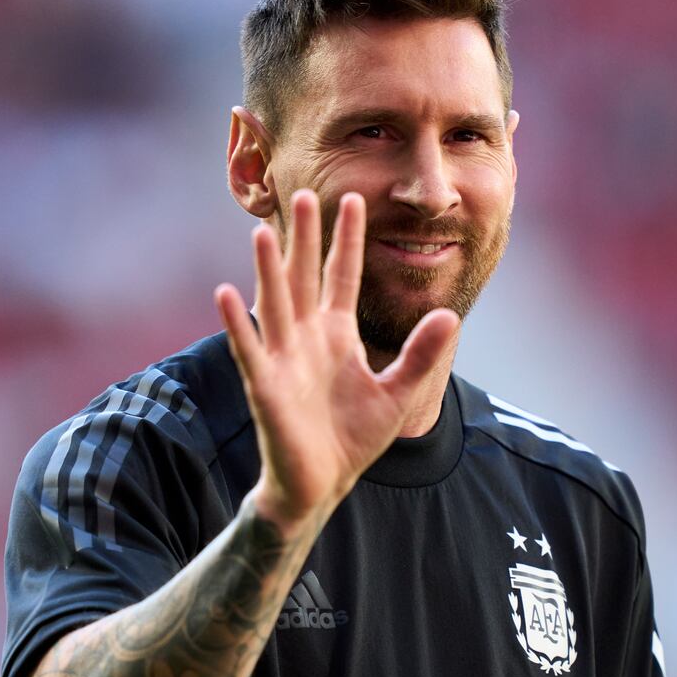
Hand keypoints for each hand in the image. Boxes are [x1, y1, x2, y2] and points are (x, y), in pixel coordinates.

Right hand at [215, 190, 458, 525]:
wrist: (322, 485)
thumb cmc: (353, 438)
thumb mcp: (398, 393)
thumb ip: (421, 355)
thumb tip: (450, 317)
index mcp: (337, 335)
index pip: (342, 276)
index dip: (348, 240)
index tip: (353, 199)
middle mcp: (307, 338)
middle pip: (304, 277)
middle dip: (304, 237)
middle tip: (304, 192)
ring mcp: (283, 359)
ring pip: (274, 304)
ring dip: (268, 270)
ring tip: (263, 232)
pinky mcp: (265, 387)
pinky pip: (249, 349)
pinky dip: (238, 324)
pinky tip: (226, 293)